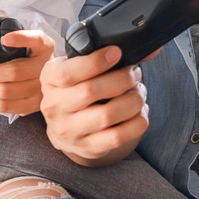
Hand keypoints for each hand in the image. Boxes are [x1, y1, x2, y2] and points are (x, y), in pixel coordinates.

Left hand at [0, 28, 57, 115]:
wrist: (45, 76)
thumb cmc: (28, 55)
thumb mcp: (21, 36)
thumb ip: (6, 23)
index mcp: (44, 45)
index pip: (36, 39)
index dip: (20, 38)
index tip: (3, 39)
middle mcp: (46, 66)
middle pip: (14, 72)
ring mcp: (42, 88)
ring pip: (9, 92)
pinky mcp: (35, 104)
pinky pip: (10, 106)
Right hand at [40, 45, 147, 166]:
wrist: (64, 127)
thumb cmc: (75, 89)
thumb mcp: (75, 66)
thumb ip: (100, 53)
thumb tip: (148, 51)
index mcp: (49, 80)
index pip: (68, 73)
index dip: (96, 62)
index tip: (117, 53)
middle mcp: (54, 106)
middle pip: (90, 91)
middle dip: (122, 79)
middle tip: (134, 74)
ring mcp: (70, 130)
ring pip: (107, 115)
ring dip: (132, 101)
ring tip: (138, 93)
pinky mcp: (88, 147)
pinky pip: (118, 137)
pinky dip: (136, 123)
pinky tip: (139, 112)